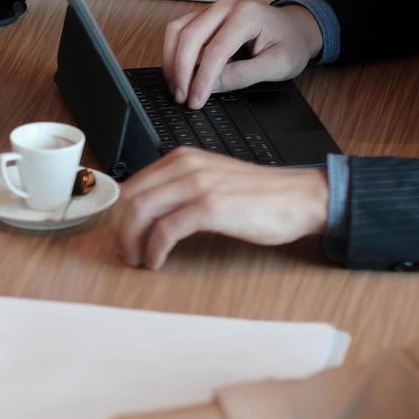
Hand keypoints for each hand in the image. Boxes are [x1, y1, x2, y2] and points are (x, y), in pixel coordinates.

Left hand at [113, 147, 327, 269]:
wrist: (300, 197)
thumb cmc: (259, 196)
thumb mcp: (211, 181)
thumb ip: (179, 190)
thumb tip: (146, 214)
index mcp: (181, 158)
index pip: (132, 184)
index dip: (119, 215)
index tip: (122, 236)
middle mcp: (185, 166)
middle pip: (129, 198)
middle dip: (120, 231)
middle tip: (126, 253)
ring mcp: (197, 185)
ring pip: (140, 212)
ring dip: (132, 241)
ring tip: (139, 259)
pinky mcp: (210, 207)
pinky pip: (165, 230)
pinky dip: (154, 249)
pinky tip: (157, 260)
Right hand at [162, 0, 322, 107]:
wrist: (295, 29)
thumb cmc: (290, 44)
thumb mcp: (277, 65)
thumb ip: (243, 75)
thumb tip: (209, 86)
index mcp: (248, 14)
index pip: (216, 49)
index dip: (202, 78)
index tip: (196, 100)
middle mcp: (227, 5)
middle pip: (190, 36)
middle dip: (181, 70)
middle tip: (182, 97)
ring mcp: (214, 7)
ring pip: (178, 30)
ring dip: (172, 61)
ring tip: (177, 87)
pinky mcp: (205, 15)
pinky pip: (180, 30)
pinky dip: (174, 52)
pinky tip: (178, 73)